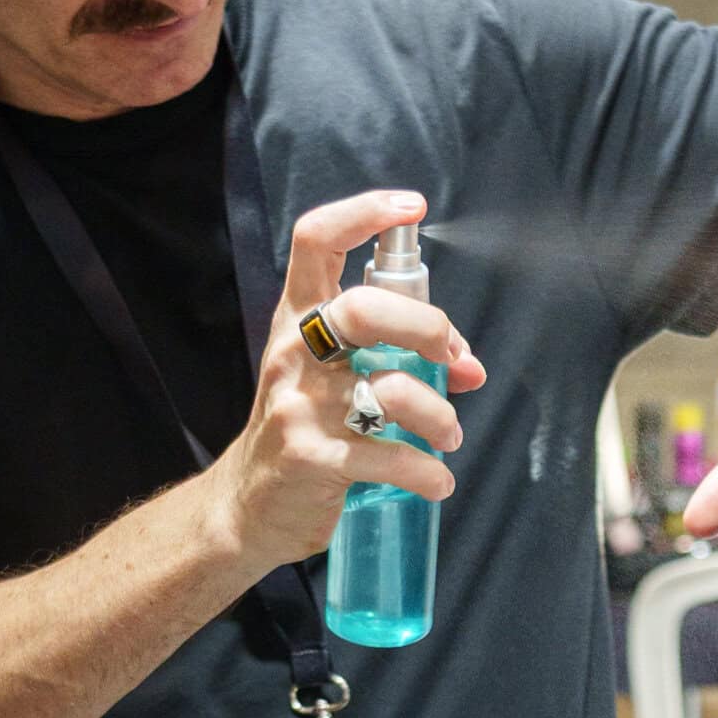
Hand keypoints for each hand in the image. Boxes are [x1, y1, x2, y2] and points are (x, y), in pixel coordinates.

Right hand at [215, 189, 486, 572]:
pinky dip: (429, 473)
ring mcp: (299, 407)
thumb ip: (398, 360)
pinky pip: (391, 458)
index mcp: (297, 321)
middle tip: (451, 357)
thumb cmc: (302, 432)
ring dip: (439, 414)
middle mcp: (293, 354)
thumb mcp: (333, 381)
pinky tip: (437, 481)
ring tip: (448, 436)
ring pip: (389, 391)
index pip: (316, 241)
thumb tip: (470, 367)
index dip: (363, 213)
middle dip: (426, 326)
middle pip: (362, 309)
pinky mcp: (313, 460)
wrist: (247, 510)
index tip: (412, 207)